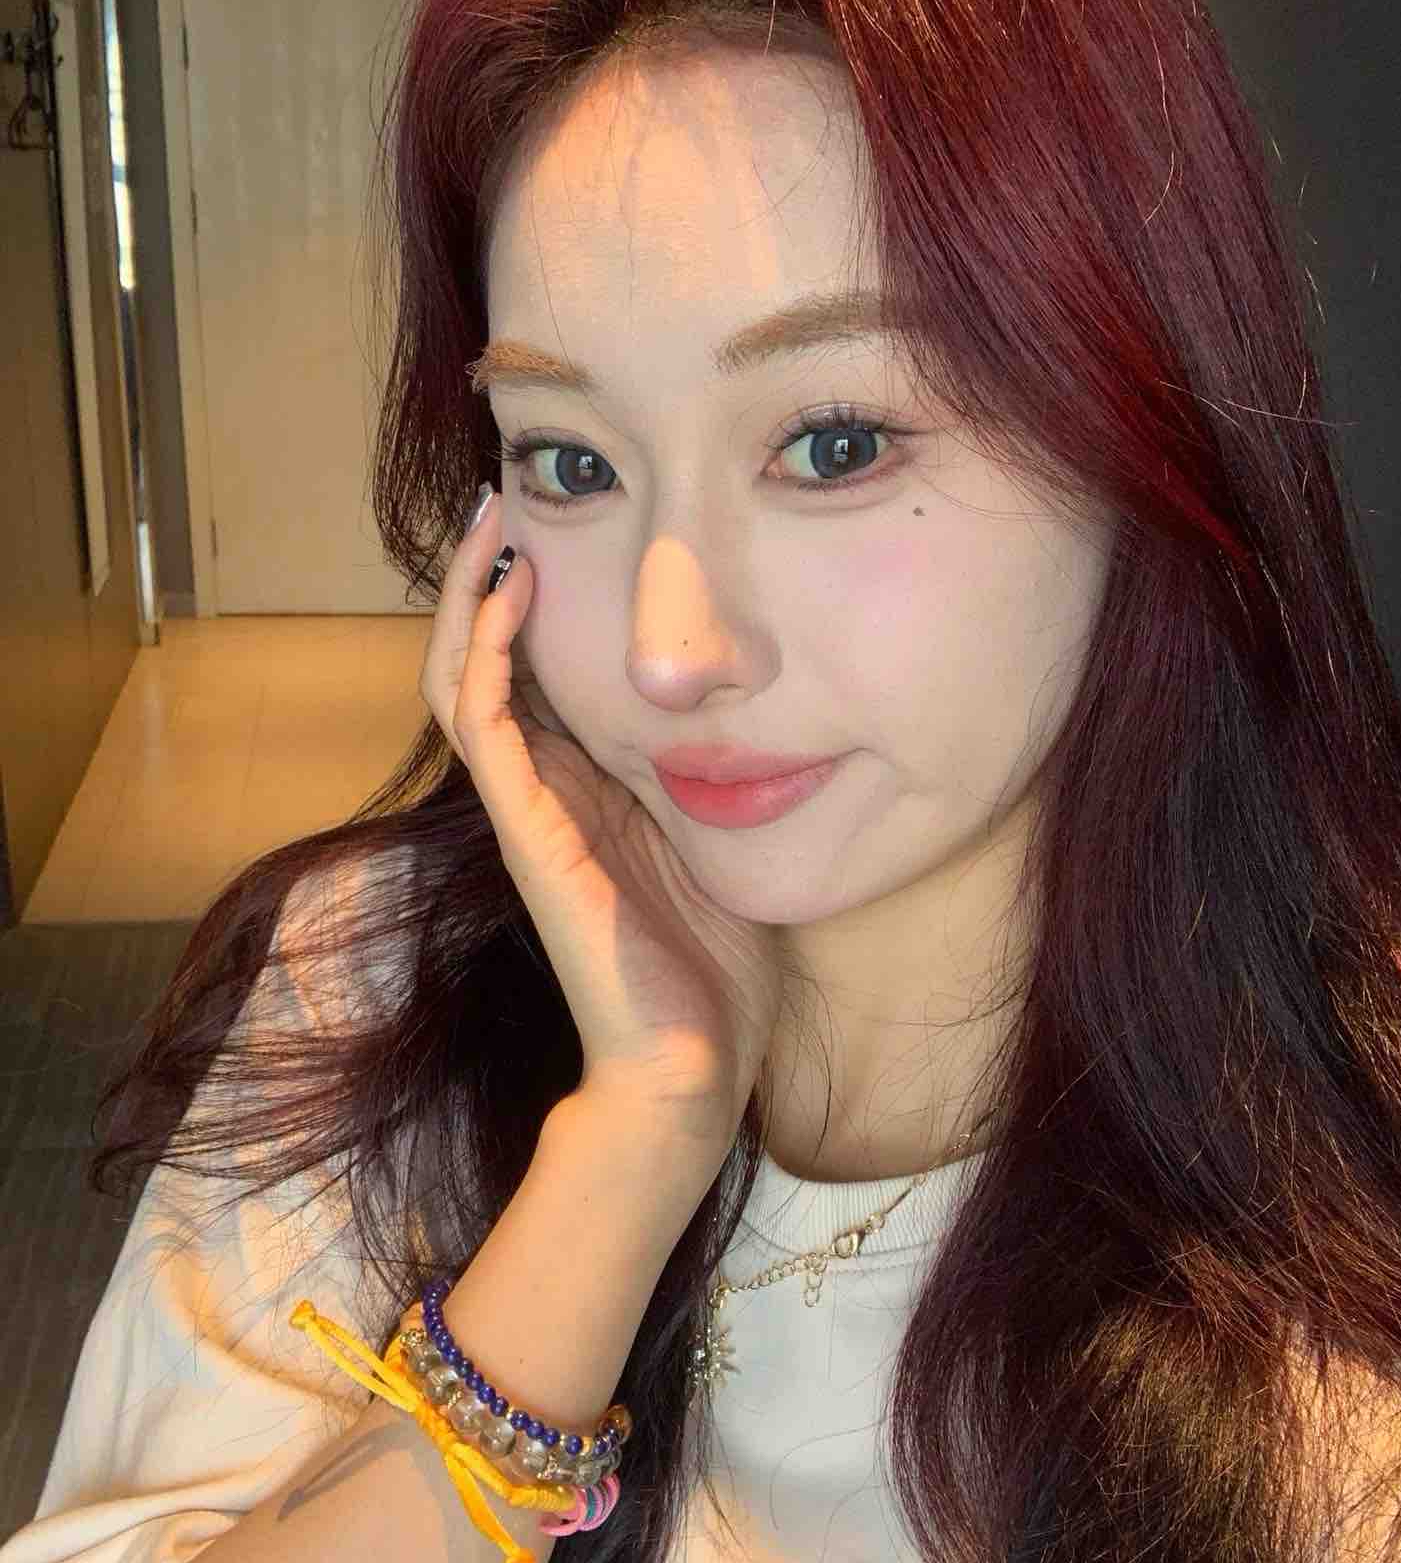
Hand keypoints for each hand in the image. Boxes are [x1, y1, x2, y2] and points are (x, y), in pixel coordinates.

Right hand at [420, 488, 784, 1185]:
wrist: (692, 1067)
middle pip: (488, 662)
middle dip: (491, 579)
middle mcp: (548, 790)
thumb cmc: (716, 969)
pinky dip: (485, 651)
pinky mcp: (527, 832)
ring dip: (472, 597)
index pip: (540, 674)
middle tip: (507, 495)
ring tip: (496, 519)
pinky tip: (509, 591)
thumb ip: (721, 778)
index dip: (535, 601)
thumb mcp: (726, 842)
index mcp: (590, 790)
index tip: (563, 521)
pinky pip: (485, 724)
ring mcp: (529, 810)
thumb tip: (774, 711)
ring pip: (464, 681)